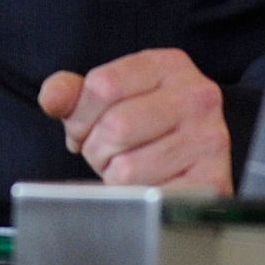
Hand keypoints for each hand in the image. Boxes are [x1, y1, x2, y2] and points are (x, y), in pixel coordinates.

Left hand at [38, 48, 231, 192]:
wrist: (197, 157)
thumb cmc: (149, 124)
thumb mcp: (113, 95)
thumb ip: (74, 93)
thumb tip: (50, 98)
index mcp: (169, 64)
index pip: (102, 85)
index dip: (80, 115)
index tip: (82, 128)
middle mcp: (197, 96)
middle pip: (115, 126)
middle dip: (96, 149)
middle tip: (106, 154)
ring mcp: (210, 139)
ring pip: (128, 168)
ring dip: (114, 178)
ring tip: (129, 169)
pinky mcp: (213, 182)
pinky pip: (149, 198)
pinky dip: (136, 199)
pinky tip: (145, 186)